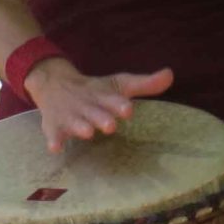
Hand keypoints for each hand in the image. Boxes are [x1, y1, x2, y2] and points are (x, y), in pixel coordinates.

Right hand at [25, 58, 174, 153]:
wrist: (54, 83)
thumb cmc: (95, 90)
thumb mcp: (119, 85)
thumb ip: (145, 84)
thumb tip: (170, 74)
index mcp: (103, 96)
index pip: (113, 99)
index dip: (119, 104)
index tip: (128, 110)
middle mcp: (87, 105)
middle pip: (94, 112)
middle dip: (102, 118)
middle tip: (110, 126)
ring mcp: (69, 115)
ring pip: (74, 122)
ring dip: (80, 127)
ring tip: (88, 133)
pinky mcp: (54, 125)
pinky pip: (52, 134)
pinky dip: (54, 140)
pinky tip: (55, 148)